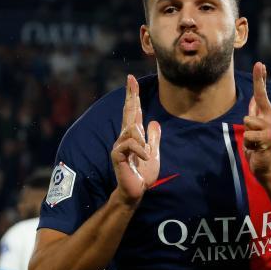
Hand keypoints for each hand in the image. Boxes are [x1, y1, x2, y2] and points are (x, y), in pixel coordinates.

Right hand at [111, 75, 160, 204]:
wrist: (137, 190)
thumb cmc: (143, 174)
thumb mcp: (153, 153)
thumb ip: (153, 139)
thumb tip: (153, 122)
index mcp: (134, 136)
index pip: (133, 112)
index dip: (133, 96)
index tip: (131, 80)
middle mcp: (125, 137)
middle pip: (128, 112)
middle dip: (130, 95)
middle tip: (131, 79)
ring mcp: (119, 145)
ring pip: (132, 129)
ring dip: (142, 141)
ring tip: (145, 154)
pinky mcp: (117, 154)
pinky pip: (129, 144)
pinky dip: (140, 150)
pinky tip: (143, 158)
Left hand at [243, 62, 270, 181]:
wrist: (265, 167)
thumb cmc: (258, 148)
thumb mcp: (254, 128)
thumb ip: (256, 113)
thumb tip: (254, 98)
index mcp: (267, 115)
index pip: (261, 94)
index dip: (260, 78)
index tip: (260, 63)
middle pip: (250, 112)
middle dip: (247, 126)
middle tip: (254, 140)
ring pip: (247, 123)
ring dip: (246, 138)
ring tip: (253, 145)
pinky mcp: (268, 140)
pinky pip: (248, 137)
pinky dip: (247, 146)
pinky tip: (255, 151)